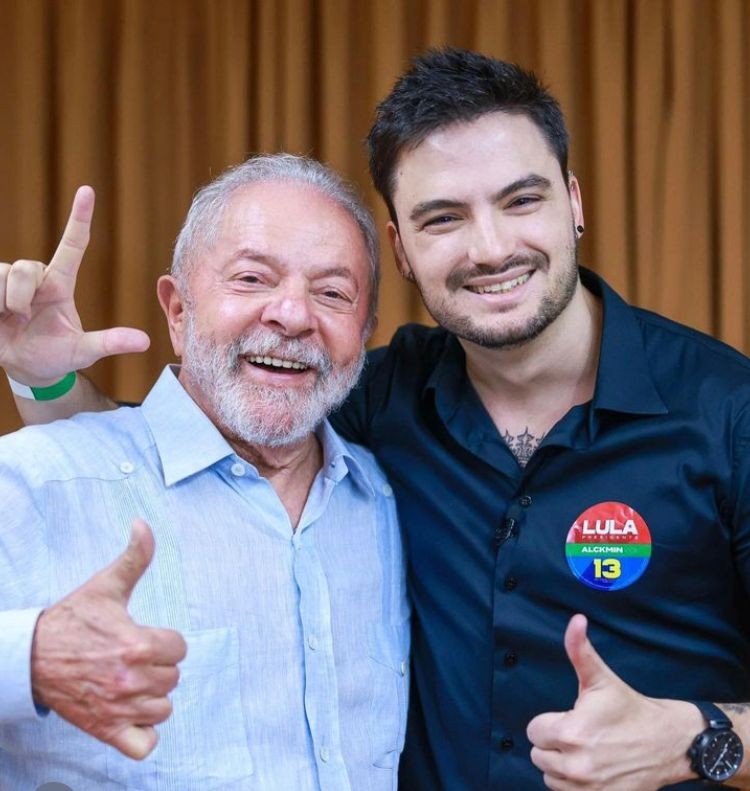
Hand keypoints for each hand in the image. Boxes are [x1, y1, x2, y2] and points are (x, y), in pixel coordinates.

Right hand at [0, 186, 149, 385]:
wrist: (24, 368)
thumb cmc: (55, 356)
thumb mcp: (83, 351)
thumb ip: (110, 343)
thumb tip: (145, 342)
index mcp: (61, 285)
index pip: (73, 245)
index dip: (79, 218)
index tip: (87, 190)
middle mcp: (37, 277)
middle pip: (27, 267)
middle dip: (22, 296)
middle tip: (24, 318)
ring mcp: (10, 280)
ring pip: (6, 273)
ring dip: (7, 301)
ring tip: (10, 319)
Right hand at [31, 518, 186, 758]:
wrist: (30, 656)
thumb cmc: (73, 619)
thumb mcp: (106, 585)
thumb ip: (134, 556)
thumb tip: (143, 524)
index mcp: (137, 643)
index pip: (180, 648)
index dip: (165, 641)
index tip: (144, 637)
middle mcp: (131, 679)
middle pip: (172, 678)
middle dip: (158, 667)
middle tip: (133, 659)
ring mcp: (119, 709)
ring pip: (163, 709)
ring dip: (152, 698)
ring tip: (131, 684)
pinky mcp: (105, 731)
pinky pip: (144, 745)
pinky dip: (143, 734)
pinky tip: (132, 714)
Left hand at [526, 614, 700, 789]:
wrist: (668, 742)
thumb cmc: (630, 708)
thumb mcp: (601, 678)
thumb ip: (579, 649)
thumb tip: (575, 621)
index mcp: (571, 733)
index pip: (534, 731)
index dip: (550, 722)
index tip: (571, 718)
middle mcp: (576, 765)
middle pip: (539, 755)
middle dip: (554, 743)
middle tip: (579, 734)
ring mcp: (588, 788)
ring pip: (550, 778)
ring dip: (562, 766)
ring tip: (585, 751)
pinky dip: (573, 786)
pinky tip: (590, 770)